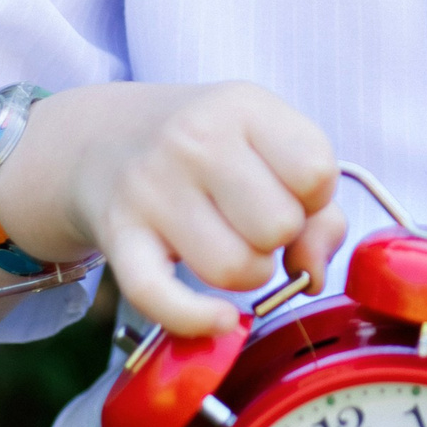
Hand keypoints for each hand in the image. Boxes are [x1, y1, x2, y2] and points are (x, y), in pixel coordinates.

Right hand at [0, 80, 345, 336]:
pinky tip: (220, 319)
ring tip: (226, 242)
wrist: (107, 138)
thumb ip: (319, 212)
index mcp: (243, 107)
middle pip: (278, 227)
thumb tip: (313, 275)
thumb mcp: (269, 147)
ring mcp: (152, 188)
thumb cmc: (209, 150)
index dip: (313, 197)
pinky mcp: (119, 236)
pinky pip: (160, 297)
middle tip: (251, 220)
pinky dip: (196, 319)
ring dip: (245, 273)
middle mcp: (195, 140)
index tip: (286, 189)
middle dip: (278, 238)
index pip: (316, 173)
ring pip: (234, 270)